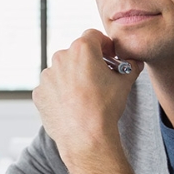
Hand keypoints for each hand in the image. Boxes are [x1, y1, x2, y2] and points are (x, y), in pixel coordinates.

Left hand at [33, 30, 142, 163]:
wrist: (86, 137)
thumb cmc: (105, 108)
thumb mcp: (124, 84)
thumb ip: (130, 68)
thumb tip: (134, 64)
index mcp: (82, 49)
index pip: (93, 36)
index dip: (104, 45)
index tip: (109, 57)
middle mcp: (61, 57)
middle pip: (76, 53)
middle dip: (87, 62)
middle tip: (99, 78)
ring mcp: (47, 76)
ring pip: (62, 70)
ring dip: (72, 77)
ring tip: (84, 96)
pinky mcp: (39, 92)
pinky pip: (51, 88)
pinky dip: (59, 93)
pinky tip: (71, 106)